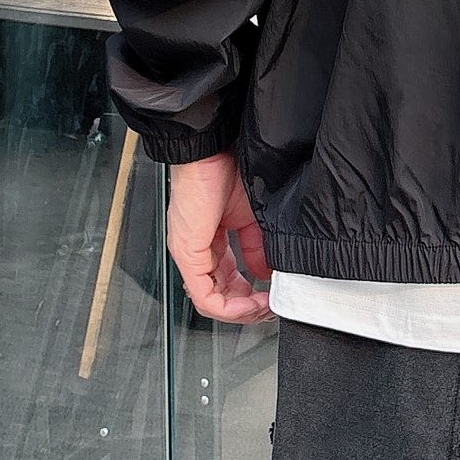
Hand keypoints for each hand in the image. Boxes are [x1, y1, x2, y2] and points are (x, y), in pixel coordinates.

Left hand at [166, 150, 272, 322]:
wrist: (210, 149)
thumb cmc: (225, 168)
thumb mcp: (250, 215)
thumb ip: (256, 247)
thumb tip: (266, 273)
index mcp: (209, 240)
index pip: (225, 279)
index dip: (250, 293)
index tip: (271, 295)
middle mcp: (195, 251)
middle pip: (218, 295)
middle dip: (247, 307)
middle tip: (270, 307)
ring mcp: (189, 255)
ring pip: (211, 301)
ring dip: (241, 310)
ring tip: (264, 307)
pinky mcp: (187, 254)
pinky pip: (205, 296)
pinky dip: (230, 307)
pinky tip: (250, 303)